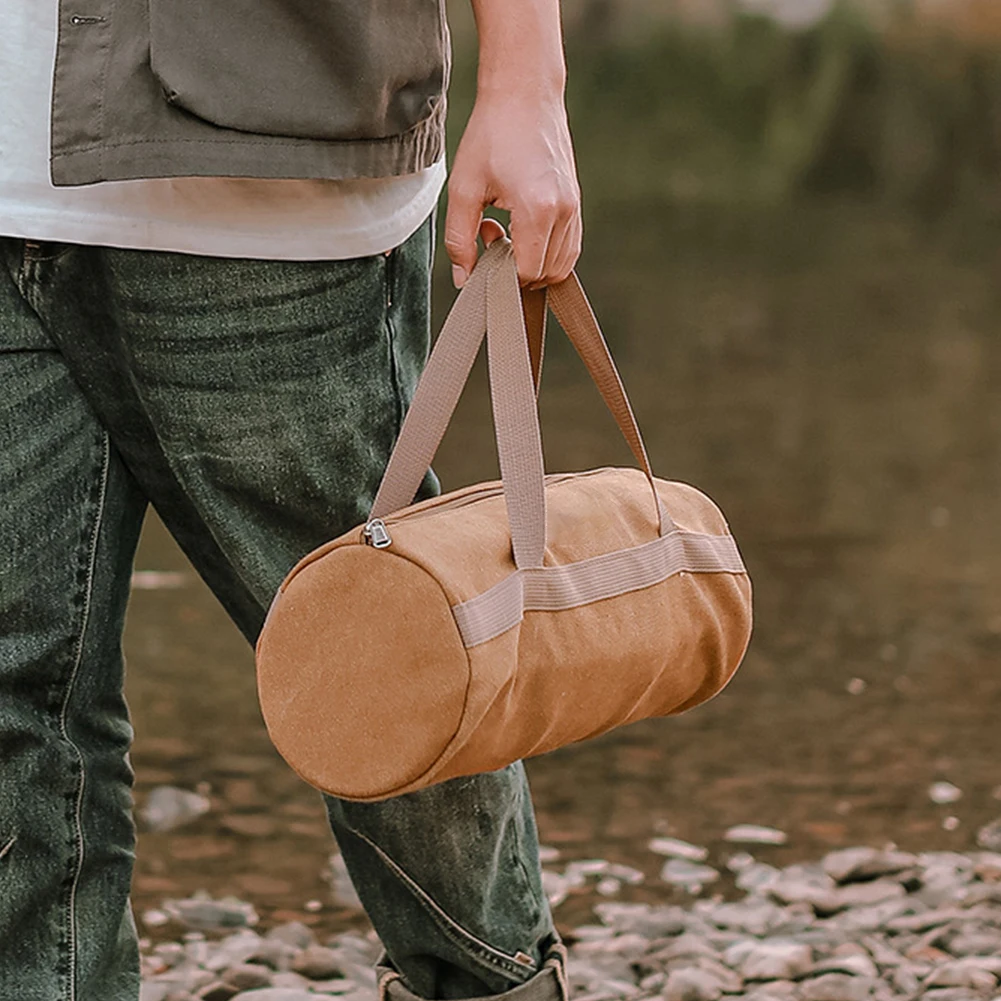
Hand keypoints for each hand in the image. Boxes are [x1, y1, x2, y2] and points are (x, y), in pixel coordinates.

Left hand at [445, 92, 581, 290]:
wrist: (525, 94)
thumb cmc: (492, 135)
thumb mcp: (463, 188)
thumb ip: (459, 240)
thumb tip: (464, 279)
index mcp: (537, 208)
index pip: (526, 272)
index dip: (501, 272)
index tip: (484, 242)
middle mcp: (564, 212)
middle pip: (545, 274)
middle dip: (515, 269)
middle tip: (492, 233)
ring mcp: (575, 208)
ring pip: (559, 266)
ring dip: (531, 261)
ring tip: (507, 228)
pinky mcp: (577, 204)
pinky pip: (568, 248)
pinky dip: (545, 252)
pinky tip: (523, 227)